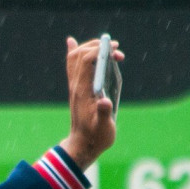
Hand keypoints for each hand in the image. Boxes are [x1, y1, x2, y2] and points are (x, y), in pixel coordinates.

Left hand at [62, 35, 122, 169]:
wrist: (82, 145)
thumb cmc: (96, 137)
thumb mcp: (103, 128)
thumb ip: (104, 114)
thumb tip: (105, 102)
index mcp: (83, 91)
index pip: (87, 61)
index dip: (101, 50)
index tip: (116, 50)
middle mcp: (76, 85)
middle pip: (81, 54)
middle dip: (99, 46)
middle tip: (117, 51)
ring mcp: (74, 86)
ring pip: (75, 58)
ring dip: (91, 48)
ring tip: (109, 50)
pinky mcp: (76, 89)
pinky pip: (72, 66)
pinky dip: (75, 52)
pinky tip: (73, 43)